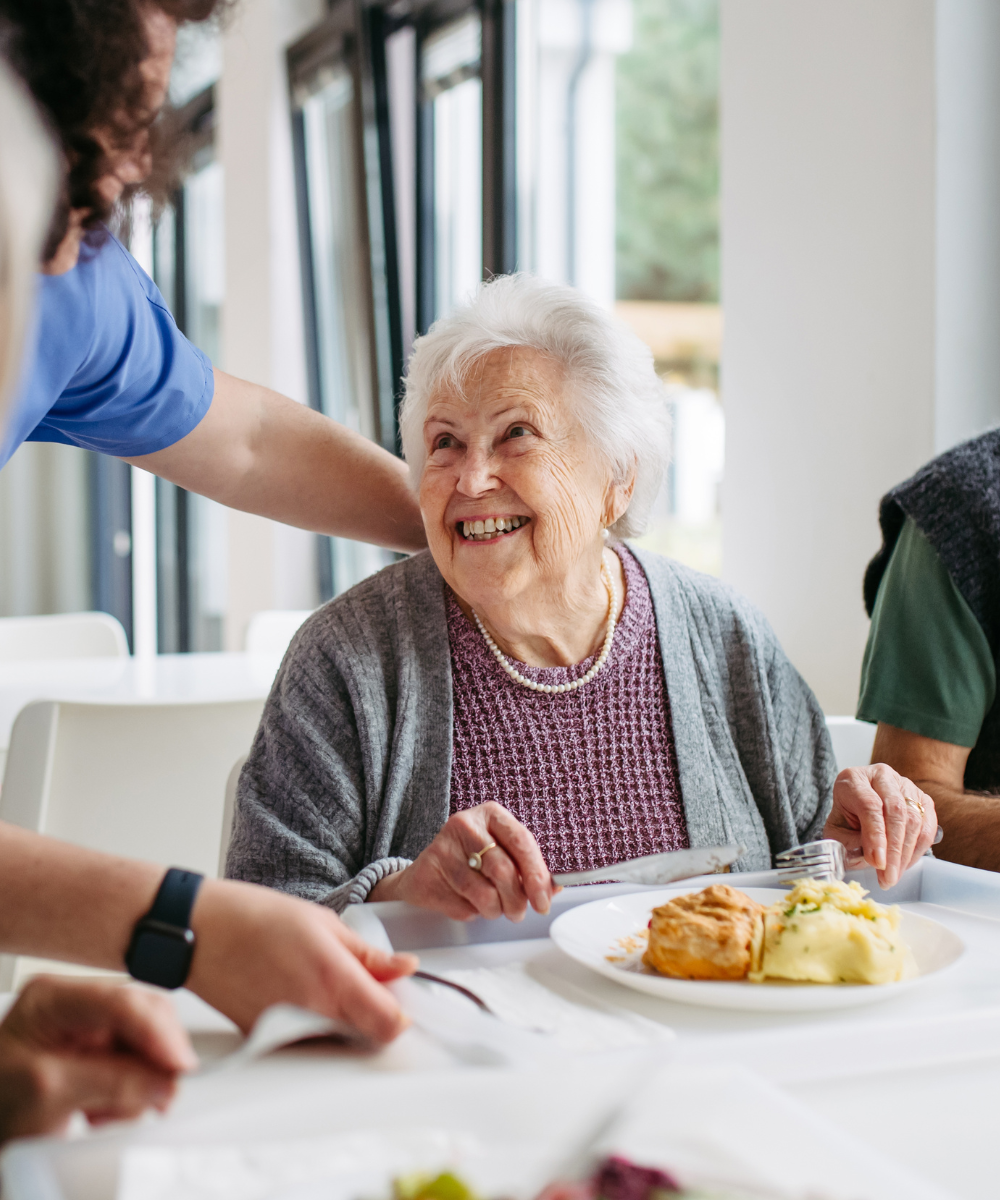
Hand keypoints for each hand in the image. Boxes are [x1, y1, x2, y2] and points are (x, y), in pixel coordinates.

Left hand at [0, 977, 195, 1144]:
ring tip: (115, 1111)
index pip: (119, 1002)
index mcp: (52, 998)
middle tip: (163, 1094)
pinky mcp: (101, 1050)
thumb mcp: (47, 1094)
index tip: (178, 1064)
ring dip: (144, 1080)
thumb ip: (109, 1083)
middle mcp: (76, 1004)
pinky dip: (135, 1090)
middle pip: (142, 1015)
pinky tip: (108, 1109)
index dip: (156, 1032)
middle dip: (156, 1057)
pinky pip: (140, 1062)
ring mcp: (90, 1027)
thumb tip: (164, 1081)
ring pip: (147, 1041)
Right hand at [186, 880, 417, 1039]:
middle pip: (366, 1038)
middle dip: (373, 1017)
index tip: (398, 1001)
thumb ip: (368, 955)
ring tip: (319, 981)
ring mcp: (287, 1033)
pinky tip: (297, 991)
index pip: (389, 1026)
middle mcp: (313, 1015)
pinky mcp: (267, 1041)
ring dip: (343, 1021)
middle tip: (361, 984)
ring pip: (337, 1043)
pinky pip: (306, 1042)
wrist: (200, 933)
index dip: (401, 1016)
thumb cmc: (256, 918)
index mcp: (334, 981)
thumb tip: (406, 967)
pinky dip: (313, 1024)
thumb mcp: (324, 923)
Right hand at [368, 801, 557, 920]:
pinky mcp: (428, 872)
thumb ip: (527, 867)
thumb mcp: (501, 852)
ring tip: (492, 908)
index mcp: (490, 814)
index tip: (543, 901)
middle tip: (517, 913)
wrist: (426, 870)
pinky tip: (465, 901)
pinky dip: (471, 912)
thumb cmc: (471, 860)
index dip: (537, 875)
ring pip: (483, 893)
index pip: (522, 841)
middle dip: (516, 900)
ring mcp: (444, 847)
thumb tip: (554, 888)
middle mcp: (466, 825)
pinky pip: (461, 905)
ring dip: (494, 910)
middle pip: (503, 870)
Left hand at [823, 764, 937, 887]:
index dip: (875, 836)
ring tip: (894, 876)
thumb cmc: (846, 820)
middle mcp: (882, 776)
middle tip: (888, 877)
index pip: (870, 805)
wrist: (857, 807)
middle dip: (893, 851)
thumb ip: (848, 844)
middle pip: (895, 812)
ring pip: (914, 820)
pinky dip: (918, 849)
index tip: (876, 863)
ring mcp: (905, 785)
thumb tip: (873, 860)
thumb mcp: (836, 831)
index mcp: (854, 779)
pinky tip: (905, 864)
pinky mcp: (923, 798)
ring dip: (906, 854)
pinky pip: (928, 825)